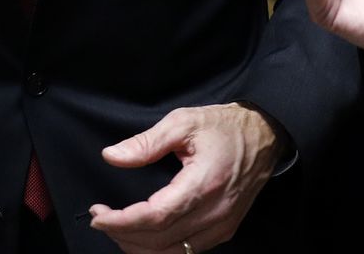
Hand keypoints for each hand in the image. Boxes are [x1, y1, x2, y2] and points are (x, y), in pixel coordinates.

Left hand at [88, 103, 282, 252]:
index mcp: (203, 184)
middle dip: (122, 234)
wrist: (264, 135)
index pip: (155, 217)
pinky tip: (142, 235)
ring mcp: (221, 226)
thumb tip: (112, 156)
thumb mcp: (183, 122)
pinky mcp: (223, 230)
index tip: (98, 215)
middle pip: (159, 241)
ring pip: (171, 253)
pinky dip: (159, 249)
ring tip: (116, 227)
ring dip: (138, 246)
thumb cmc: (224, 127)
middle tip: (100, 217)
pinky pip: (186, 252)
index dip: (122, 222)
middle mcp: (215, 212)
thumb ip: (146, 142)